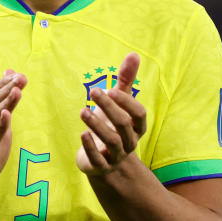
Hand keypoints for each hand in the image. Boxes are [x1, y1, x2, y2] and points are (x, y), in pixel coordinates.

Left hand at [77, 53, 146, 174]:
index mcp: (137, 127)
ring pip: (112, 141)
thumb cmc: (111, 124)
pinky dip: (90, 146)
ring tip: (83, 111)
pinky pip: (98, 159)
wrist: (102, 159)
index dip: (127, 102)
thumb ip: (126, 80)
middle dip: (109, 108)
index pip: (139, 114)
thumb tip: (134, 54)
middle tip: (94, 92)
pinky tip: (82, 134)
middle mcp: (130, 142)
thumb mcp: (117, 103)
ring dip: (97, 125)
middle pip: (124, 125)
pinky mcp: (101, 166)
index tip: (112, 89)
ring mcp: (116, 155)